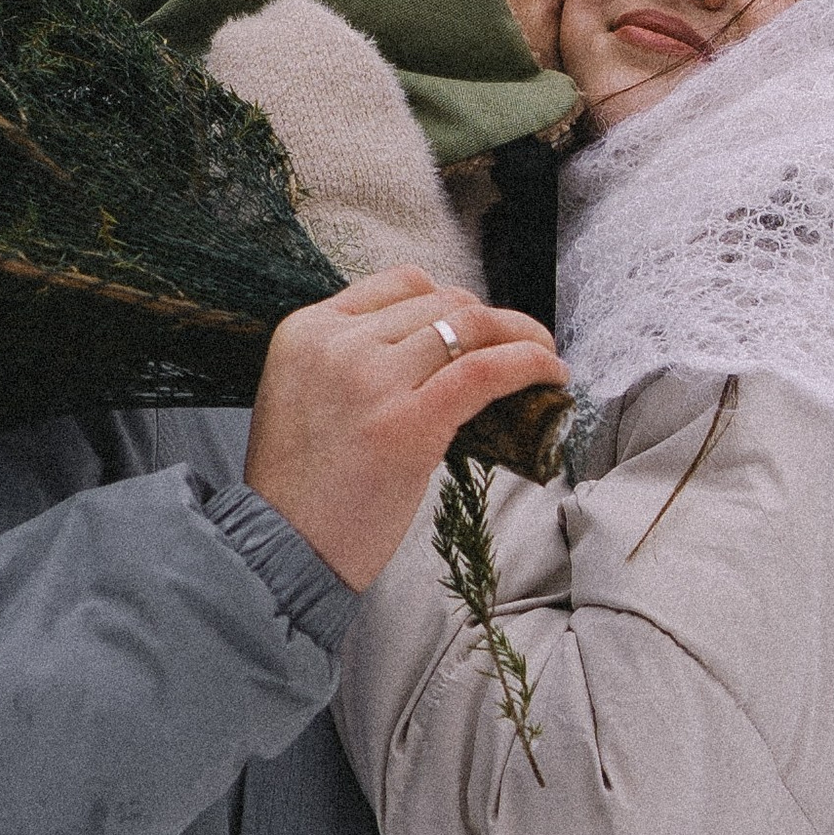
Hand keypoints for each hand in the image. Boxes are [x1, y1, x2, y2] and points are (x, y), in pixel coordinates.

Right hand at [245, 268, 566, 590]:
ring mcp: (371, 379)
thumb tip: (437, 346)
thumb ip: (352, 359)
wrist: (280, 550)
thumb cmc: (300, 489)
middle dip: (490, 320)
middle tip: (519, 345)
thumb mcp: (304, 394)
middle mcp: (337, 343)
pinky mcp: (407, 422)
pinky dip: (529, 362)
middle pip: (441, 300)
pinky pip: (485, 370)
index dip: (450, 300)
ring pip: (469, 325)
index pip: (399, 283)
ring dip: (520, 335)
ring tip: (544, 355)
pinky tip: (552, 373)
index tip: (476, 326)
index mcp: (307, 330)